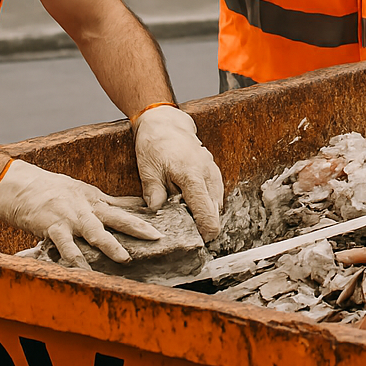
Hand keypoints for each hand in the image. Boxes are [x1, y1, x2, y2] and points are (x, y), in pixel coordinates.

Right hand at [0, 160, 159, 268]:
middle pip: (117, 218)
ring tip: (125, 259)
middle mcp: (86, 207)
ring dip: (111, 246)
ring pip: (95, 232)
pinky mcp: (51, 226)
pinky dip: (75, 259)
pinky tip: (84, 271)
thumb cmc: (47, 188)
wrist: (13, 182)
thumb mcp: (81, 190)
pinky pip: (65, 246)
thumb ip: (107, 202)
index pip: (124, 208)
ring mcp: (69, 216)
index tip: (165, 225)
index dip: (145, 217)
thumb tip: (136, 207)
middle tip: (158, 238)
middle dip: (139, 228)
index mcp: (94, 199)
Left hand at [133, 104, 224, 238]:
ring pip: (217, 205)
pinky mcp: (214, 173)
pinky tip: (189, 204)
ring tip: (184, 215)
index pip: (207, 214)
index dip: (205, 232)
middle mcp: (209, 175)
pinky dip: (206, 204)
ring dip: (205, 214)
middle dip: (203, 225)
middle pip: (215, 213)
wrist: (166, 123)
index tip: (195, 241)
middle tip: (183, 230)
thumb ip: (154, 194)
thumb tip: (157, 214)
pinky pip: (215, 196)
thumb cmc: (155, 144)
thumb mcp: (148, 170)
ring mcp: (214, 173)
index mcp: (192, 177)